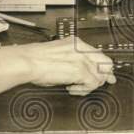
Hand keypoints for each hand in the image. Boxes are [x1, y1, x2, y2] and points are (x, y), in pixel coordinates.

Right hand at [0, 37, 115, 96]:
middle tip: (103, 83)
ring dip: (89, 85)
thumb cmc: (34, 59)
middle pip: (106, 62)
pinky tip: (72, 89)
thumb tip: (77, 73)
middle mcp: (81, 49)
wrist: (27, 61)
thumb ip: (71, 60)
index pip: (98, 54)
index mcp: (76, 43)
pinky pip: (92, 84)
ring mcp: (82, 59)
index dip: (102, 66)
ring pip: (99, 76)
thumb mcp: (57, 54)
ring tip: (75, 88)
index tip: (105, 73)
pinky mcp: (80, 71)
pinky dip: (83, 90)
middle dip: (105, 75)